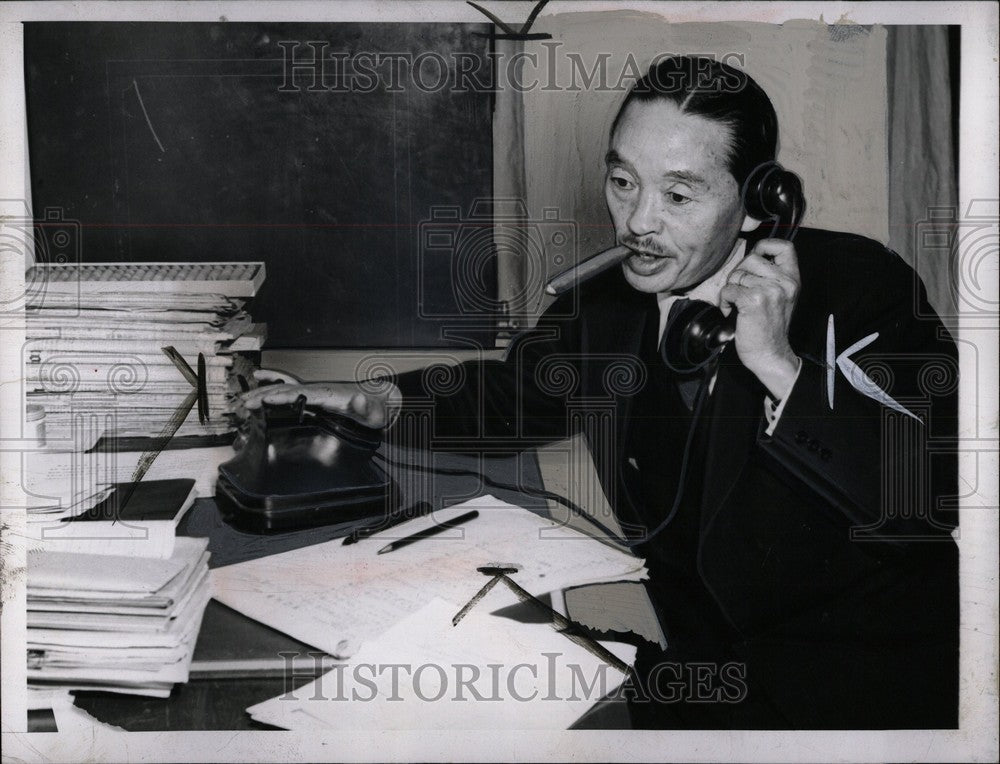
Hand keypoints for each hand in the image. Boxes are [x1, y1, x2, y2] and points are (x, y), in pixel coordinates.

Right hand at [232, 369, 400, 429]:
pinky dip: (274, 381)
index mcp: (329, 394)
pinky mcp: (315, 395)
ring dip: (263, 392)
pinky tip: (260, 378)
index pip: (300, 394)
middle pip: (287, 390)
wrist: (380, 402)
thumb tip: (358, 400)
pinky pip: (290, 386)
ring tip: (243, 399)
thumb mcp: (374, 412)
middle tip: (244, 404)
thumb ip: (366, 407)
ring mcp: (315, 390)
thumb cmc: (376, 410)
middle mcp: (319, 389)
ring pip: (284, 388)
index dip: (282, 396)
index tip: (264, 399)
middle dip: (264, 396)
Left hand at [719, 239, 800, 398]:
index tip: (755, 259)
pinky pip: (729, 289)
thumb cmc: (769, 327)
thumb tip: (748, 258)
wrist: (770, 354)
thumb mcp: (780, 297)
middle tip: (739, 291)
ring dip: (730, 289)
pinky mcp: (753, 300)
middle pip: (751, 259)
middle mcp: (785, 282)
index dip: (765, 246)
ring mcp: (770, 290)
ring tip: (736, 304)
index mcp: (793, 279)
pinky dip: (724, 301)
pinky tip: (730, 312)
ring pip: (737, 275)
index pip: (785, 246)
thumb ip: (771, 277)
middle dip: (739, 274)